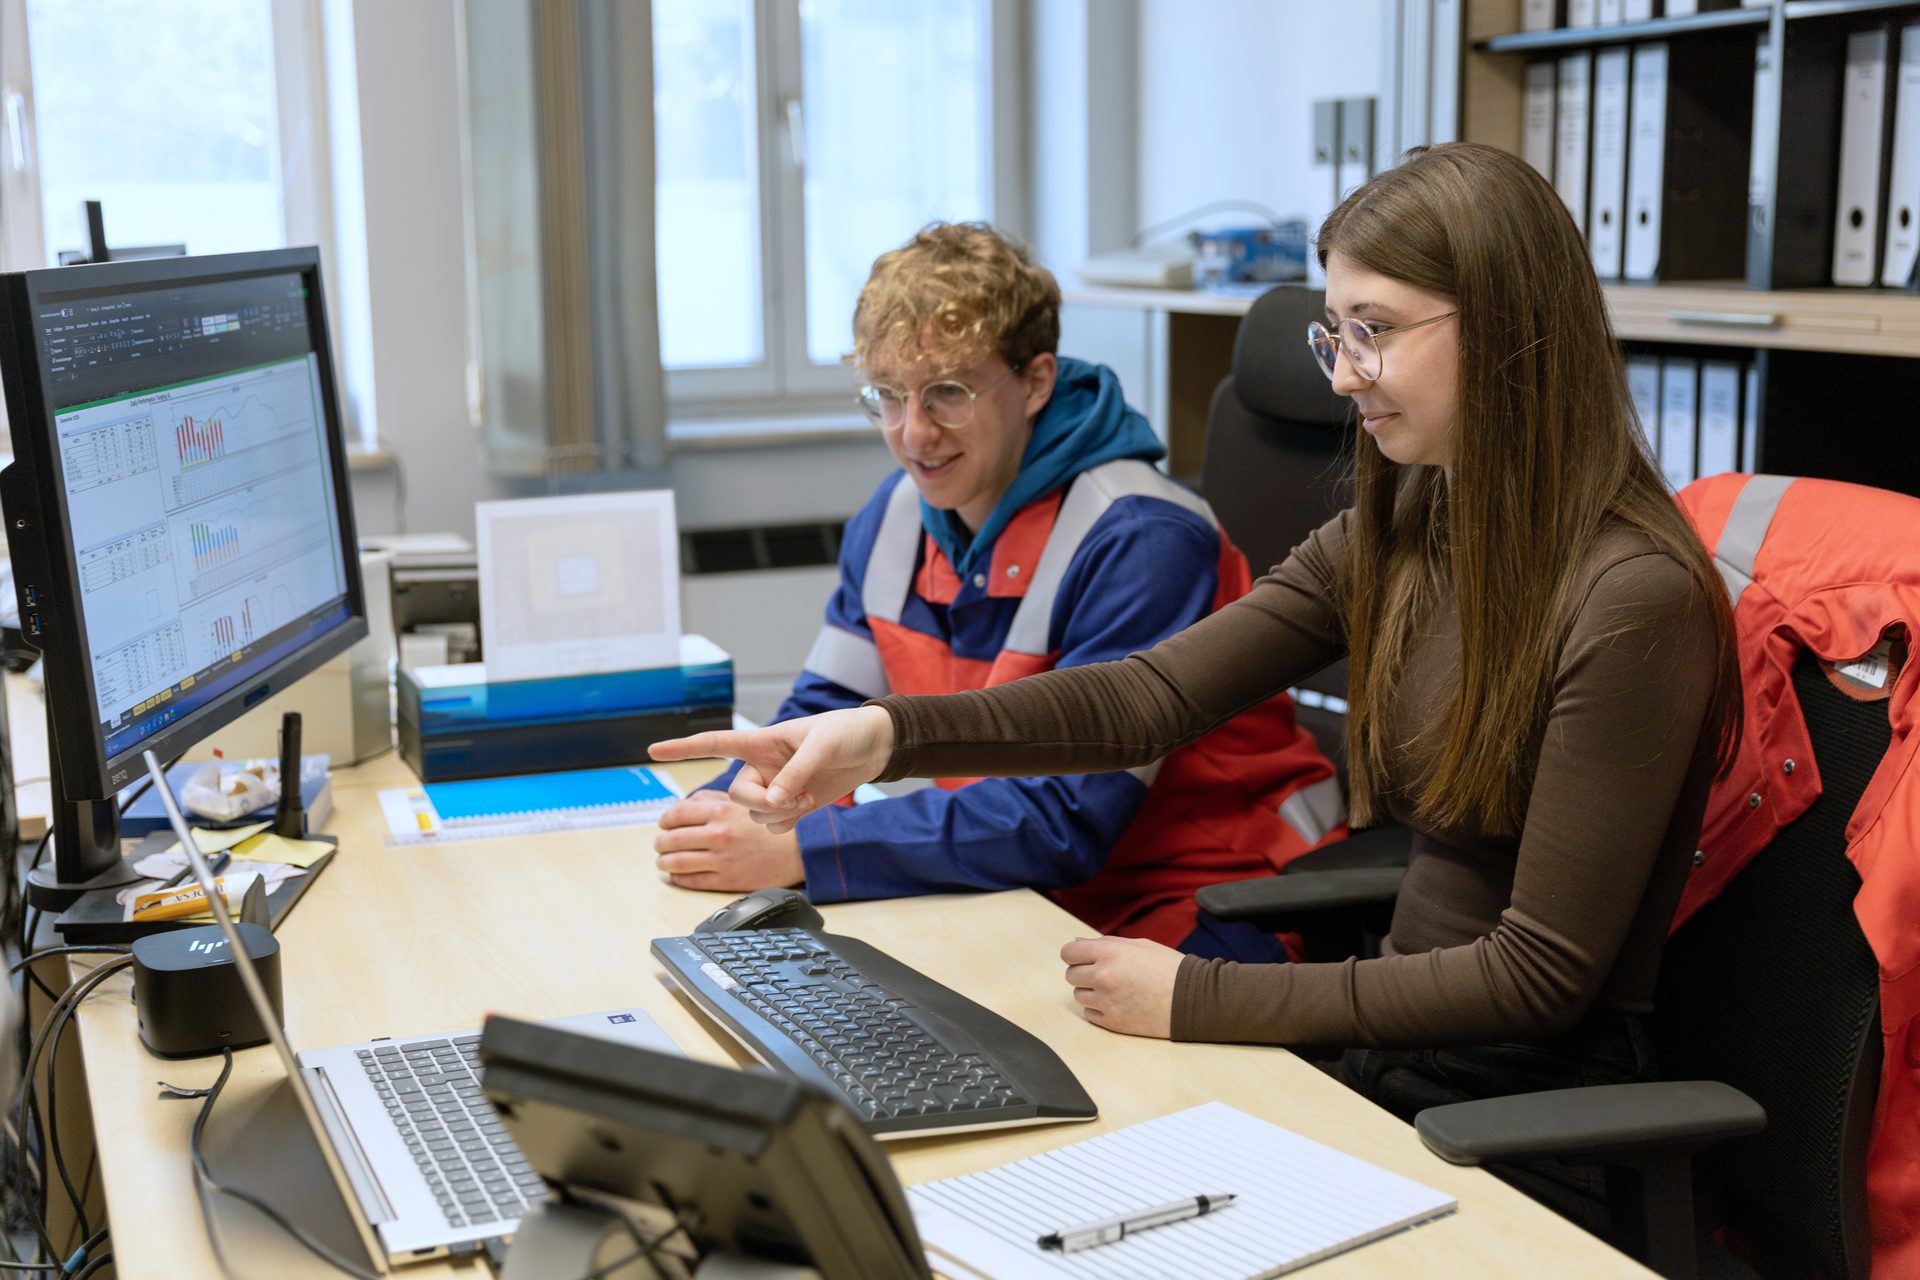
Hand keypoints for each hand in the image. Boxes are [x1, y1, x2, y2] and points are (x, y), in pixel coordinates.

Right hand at [650, 705, 894, 833]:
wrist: (874, 747)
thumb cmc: (845, 732)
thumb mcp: (821, 747)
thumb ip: (795, 773)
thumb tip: (774, 800)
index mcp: (761, 741)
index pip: (715, 743)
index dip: (683, 748)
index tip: (653, 752)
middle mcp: (762, 766)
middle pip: (737, 795)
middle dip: (761, 803)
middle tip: (793, 798)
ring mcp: (776, 787)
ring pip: (755, 814)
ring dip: (779, 813)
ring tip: (807, 796)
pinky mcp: (793, 804)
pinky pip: (773, 825)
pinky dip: (787, 823)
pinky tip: (807, 806)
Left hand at [653, 794, 803, 890]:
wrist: (796, 851)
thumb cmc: (769, 826)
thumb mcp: (742, 802)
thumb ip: (711, 799)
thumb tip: (684, 804)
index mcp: (721, 811)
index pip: (676, 814)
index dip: (664, 820)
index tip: (664, 824)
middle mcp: (718, 834)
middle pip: (671, 839)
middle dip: (661, 842)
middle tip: (661, 844)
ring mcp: (721, 859)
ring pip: (676, 862)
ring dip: (664, 862)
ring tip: (664, 860)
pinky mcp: (725, 880)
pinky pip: (691, 880)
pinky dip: (678, 878)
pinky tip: (678, 874)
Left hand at [1061, 935, 1181, 1038]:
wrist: (1194, 999)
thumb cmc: (1170, 968)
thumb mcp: (1140, 946)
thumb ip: (1106, 943)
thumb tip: (1078, 943)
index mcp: (1109, 953)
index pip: (1068, 953)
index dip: (1075, 955)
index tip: (1084, 958)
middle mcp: (1103, 977)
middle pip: (1071, 975)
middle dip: (1084, 973)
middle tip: (1105, 974)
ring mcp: (1106, 1002)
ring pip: (1079, 996)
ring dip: (1092, 992)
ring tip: (1116, 989)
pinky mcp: (1113, 1023)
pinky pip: (1090, 1014)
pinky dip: (1099, 1009)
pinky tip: (1119, 1003)